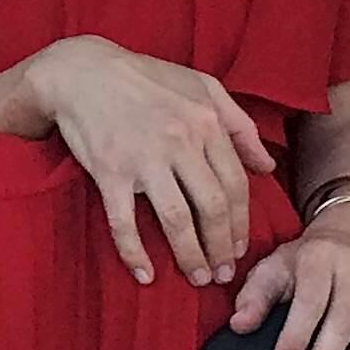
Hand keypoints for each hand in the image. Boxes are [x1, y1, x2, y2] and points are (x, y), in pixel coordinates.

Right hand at [20, 36, 274, 288]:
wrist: (82, 71)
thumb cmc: (146, 78)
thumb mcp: (202, 86)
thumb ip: (240, 124)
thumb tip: (267, 166)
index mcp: (206, 122)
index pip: (235, 184)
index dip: (241, 223)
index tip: (240, 248)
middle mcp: (180, 142)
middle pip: (212, 207)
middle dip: (222, 247)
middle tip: (223, 274)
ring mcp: (144, 159)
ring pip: (176, 219)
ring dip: (190, 256)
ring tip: (198, 279)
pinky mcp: (109, 172)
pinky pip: (125, 222)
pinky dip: (135, 253)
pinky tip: (145, 275)